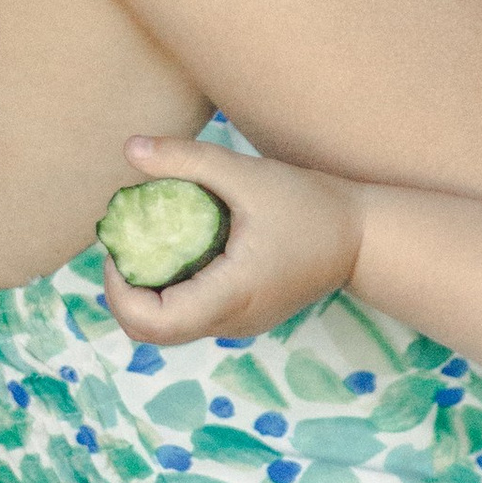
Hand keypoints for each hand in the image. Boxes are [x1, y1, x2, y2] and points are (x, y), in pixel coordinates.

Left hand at [97, 133, 362, 346]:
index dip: (118, 291)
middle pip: (152, 332)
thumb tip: (130, 149)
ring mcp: (239, 324)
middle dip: (124, 293)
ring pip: (170, 327)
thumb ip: (188, 160)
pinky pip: (193, 316)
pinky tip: (178, 250)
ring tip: (148, 243)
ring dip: (147, 292)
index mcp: (231, 296)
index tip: (117, 246)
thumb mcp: (248, 175)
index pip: (152, 322)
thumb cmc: (311, 204)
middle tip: (124, 245)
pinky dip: (171, 290)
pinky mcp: (245, 316)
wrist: (363, 237)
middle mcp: (231, 322)